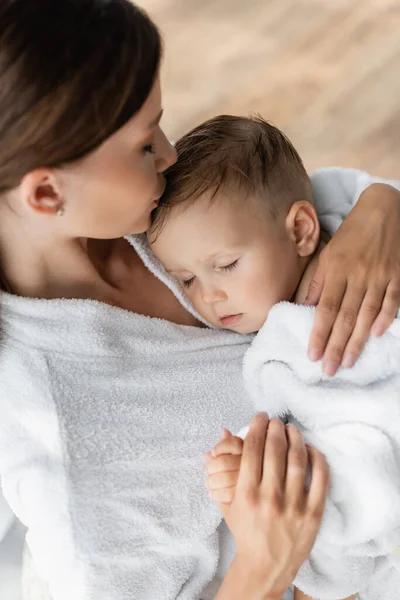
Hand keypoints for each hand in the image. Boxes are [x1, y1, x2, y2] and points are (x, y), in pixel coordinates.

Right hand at [211, 414, 328, 598]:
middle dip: (275, 427)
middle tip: (276, 420)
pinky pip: (319, 478)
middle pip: (274, 448)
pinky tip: (310, 449)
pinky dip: (316, 458)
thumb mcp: (227, 501)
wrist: (265, 565)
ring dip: (295, 437)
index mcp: (245, 493)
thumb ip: (223, 467)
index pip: (252, 448)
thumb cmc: (245, 530)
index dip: (256, 426)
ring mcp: (293, 505)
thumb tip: (222, 433)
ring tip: (291, 429)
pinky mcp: (313, 513)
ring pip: (297, 459)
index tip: (260, 417)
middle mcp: (269, 497)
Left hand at [306, 183, 399, 375]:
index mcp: (337, 269)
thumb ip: (316, 281)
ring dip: (357, 341)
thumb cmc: (350, 234)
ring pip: (367, 315)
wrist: (383, 210)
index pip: (325, 308)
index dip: (319, 333)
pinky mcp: (398, 275)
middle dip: (336, 346)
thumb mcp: (327, 252)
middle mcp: (358, 274)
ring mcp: (380, 276)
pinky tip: (375, 335)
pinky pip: (392, 301)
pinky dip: (385, 318)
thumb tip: (304, 307)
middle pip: (345, 317)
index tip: (313, 355)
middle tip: (329, 370)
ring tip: (349, 362)